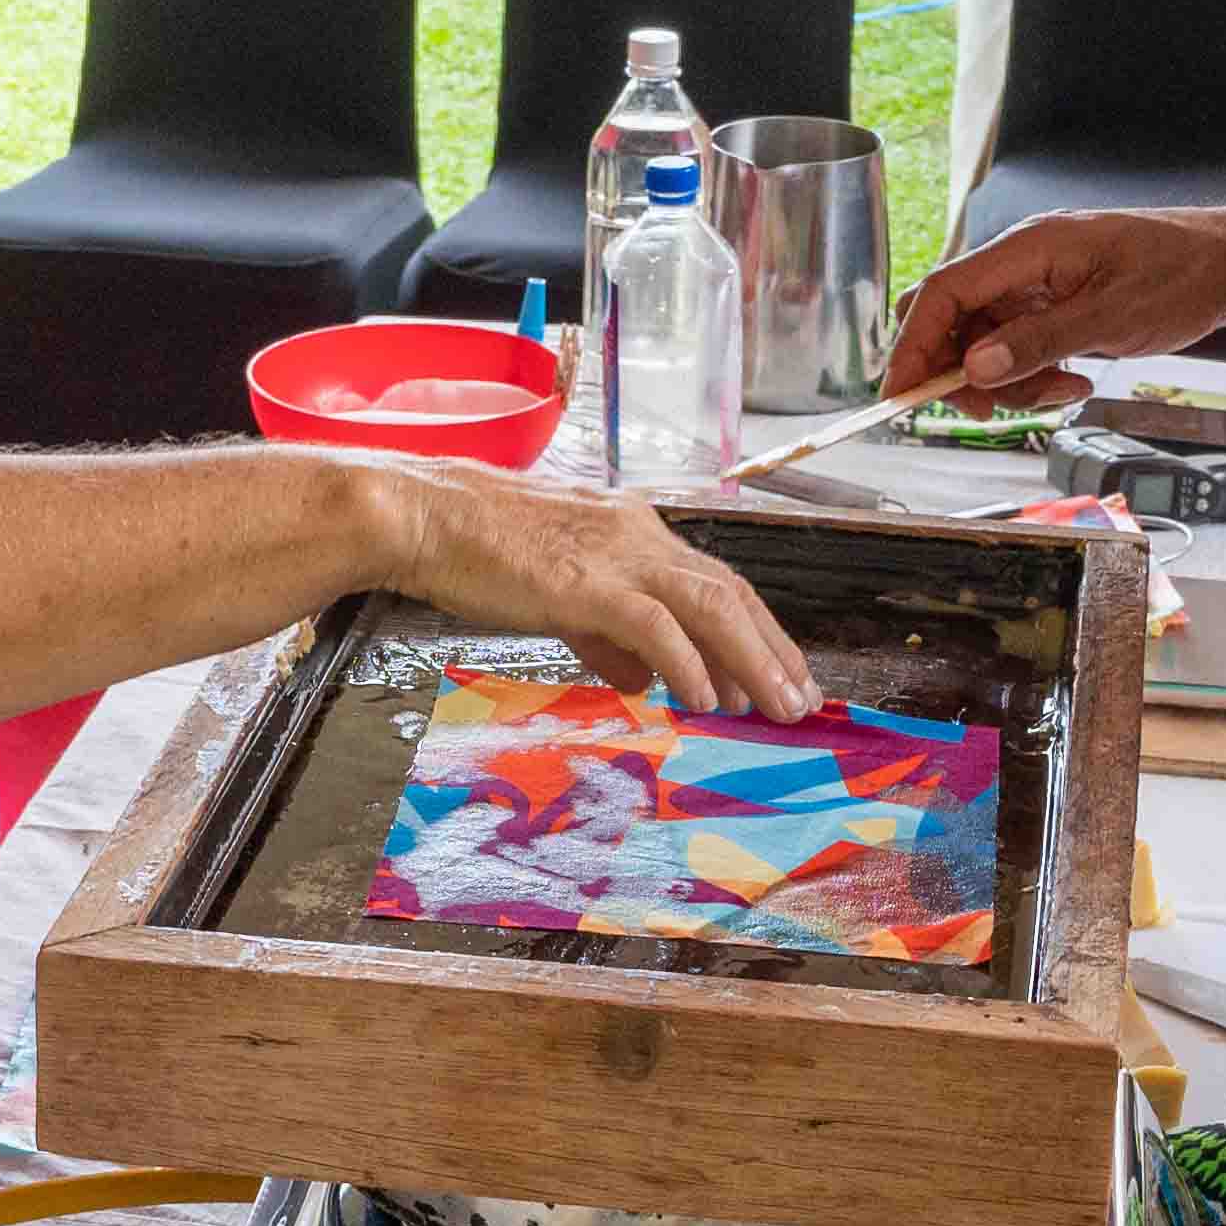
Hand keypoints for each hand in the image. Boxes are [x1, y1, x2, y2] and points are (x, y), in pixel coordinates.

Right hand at [375, 462, 819, 718]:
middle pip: (729, 594)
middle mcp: (640, 536)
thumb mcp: (558, 593)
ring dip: (751, 661)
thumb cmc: (479, 551)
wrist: (426, 518)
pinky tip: (705, 698)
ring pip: (710, 607)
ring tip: (775, 707)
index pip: (714, 583)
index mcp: (635, 533)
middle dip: (772, 651)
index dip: (755, 631)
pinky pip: (654, 625)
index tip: (779, 675)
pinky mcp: (588, 581)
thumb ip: (607, 636)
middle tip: (799, 702)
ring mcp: (617, 556)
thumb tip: (644, 681)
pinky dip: (687, 663)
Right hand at [877, 207, 1225, 410]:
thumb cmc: (1181, 274)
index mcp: (1028, 247)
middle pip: (949, 319)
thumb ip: (1040, 342)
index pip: (943, 293)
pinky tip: (1072, 380)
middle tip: (989, 409)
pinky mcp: (1048, 308)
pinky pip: (1015, 349)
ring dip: (1008, 382)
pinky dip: (1031, 376)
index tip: (901, 394)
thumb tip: (976, 368)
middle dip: (958, 371)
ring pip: (982, 343)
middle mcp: (1020, 263)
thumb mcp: (1113, 316)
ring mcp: (1033, 286)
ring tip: (1062, 390)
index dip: (914, 345)